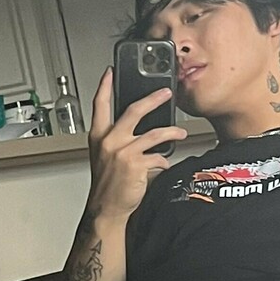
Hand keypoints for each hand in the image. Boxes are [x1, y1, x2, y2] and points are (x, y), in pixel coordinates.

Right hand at [86, 67, 186, 221]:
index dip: (104, 85)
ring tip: (181, 132)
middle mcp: (109, 141)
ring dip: (172, 132)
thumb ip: (115, 139)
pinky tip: (164, 162)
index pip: (100, 104)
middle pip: (134, 110)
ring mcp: (123, 152)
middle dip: (153, 98)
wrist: (106, 208)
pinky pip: (158, 156)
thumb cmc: (106, 184)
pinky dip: (164, 159)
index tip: (110, 71)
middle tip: (166, 92)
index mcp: (98, 136)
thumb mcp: (104, 156)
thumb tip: (137, 128)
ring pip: (154, 133)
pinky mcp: (136, 165)